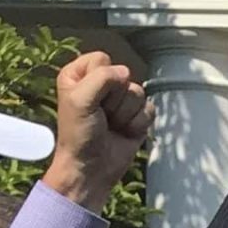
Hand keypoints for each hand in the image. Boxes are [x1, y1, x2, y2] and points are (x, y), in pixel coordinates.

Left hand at [37, 52, 150, 208]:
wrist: (91, 169)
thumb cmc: (79, 136)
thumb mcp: (80, 100)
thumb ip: (101, 77)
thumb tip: (125, 74)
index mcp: (79, 75)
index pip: (102, 59)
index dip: (100, 79)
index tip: (90, 99)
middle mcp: (101, 84)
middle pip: (123, 75)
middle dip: (114, 99)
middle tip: (101, 116)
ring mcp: (120, 100)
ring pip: (137, 92)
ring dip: (125, 114)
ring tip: (111, 125)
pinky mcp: (137, 115)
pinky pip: (149, 108)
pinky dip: (137, 124)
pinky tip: (124, 132)